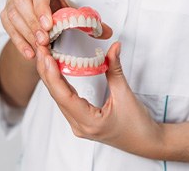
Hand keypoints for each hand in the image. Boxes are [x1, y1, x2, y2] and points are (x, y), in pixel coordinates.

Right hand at [0, 0, 112, 59]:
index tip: (49, 25)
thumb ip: (91, 22)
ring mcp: (12, 0)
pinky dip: (19, 42)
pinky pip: (7, 27)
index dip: (42, 7)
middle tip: (45, 41)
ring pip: (12, 14)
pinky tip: (30, 54)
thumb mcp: (74, 14)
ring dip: (26, 33)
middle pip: (22, 1)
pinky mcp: (5, 14)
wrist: (42, 18)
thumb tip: (108, 32)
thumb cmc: (58, 12)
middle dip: (33, 22)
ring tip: (40, 49)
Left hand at [36, 42, 164, 158]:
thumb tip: (114, 47)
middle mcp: (79, 126)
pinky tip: (55, 71)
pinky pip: (65, 101)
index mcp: (89, 123)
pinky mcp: (81, 121)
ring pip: (58, 98)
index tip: (46, 56)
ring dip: (50, 77)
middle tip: (41, 48)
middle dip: (46, 71)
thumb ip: (115, 69)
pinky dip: (59, 84)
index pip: (64, 96)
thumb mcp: (126, 95)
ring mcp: (78, 125)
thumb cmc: (138, 125)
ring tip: (45, 56)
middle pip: (56, 96)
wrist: (146, 142)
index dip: (53, 75)